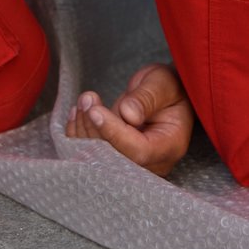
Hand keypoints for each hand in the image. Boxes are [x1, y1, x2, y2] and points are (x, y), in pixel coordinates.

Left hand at [64, 63, 193, 176]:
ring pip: (99, 158)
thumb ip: (147, 97)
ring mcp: (133, 165)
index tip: (95, 111)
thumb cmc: (166, 88)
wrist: (162, 97)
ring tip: (85, 100)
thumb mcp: (161, 83)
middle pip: (115, 159)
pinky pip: (91, 155)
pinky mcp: (116, 160)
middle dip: (94, 129)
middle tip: (87, 99)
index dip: (113, 133)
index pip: (139, 150)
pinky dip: (79, 134)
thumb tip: (129, 114)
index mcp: (170, 145)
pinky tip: (78, 113)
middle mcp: (152, 163)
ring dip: (84, 129)